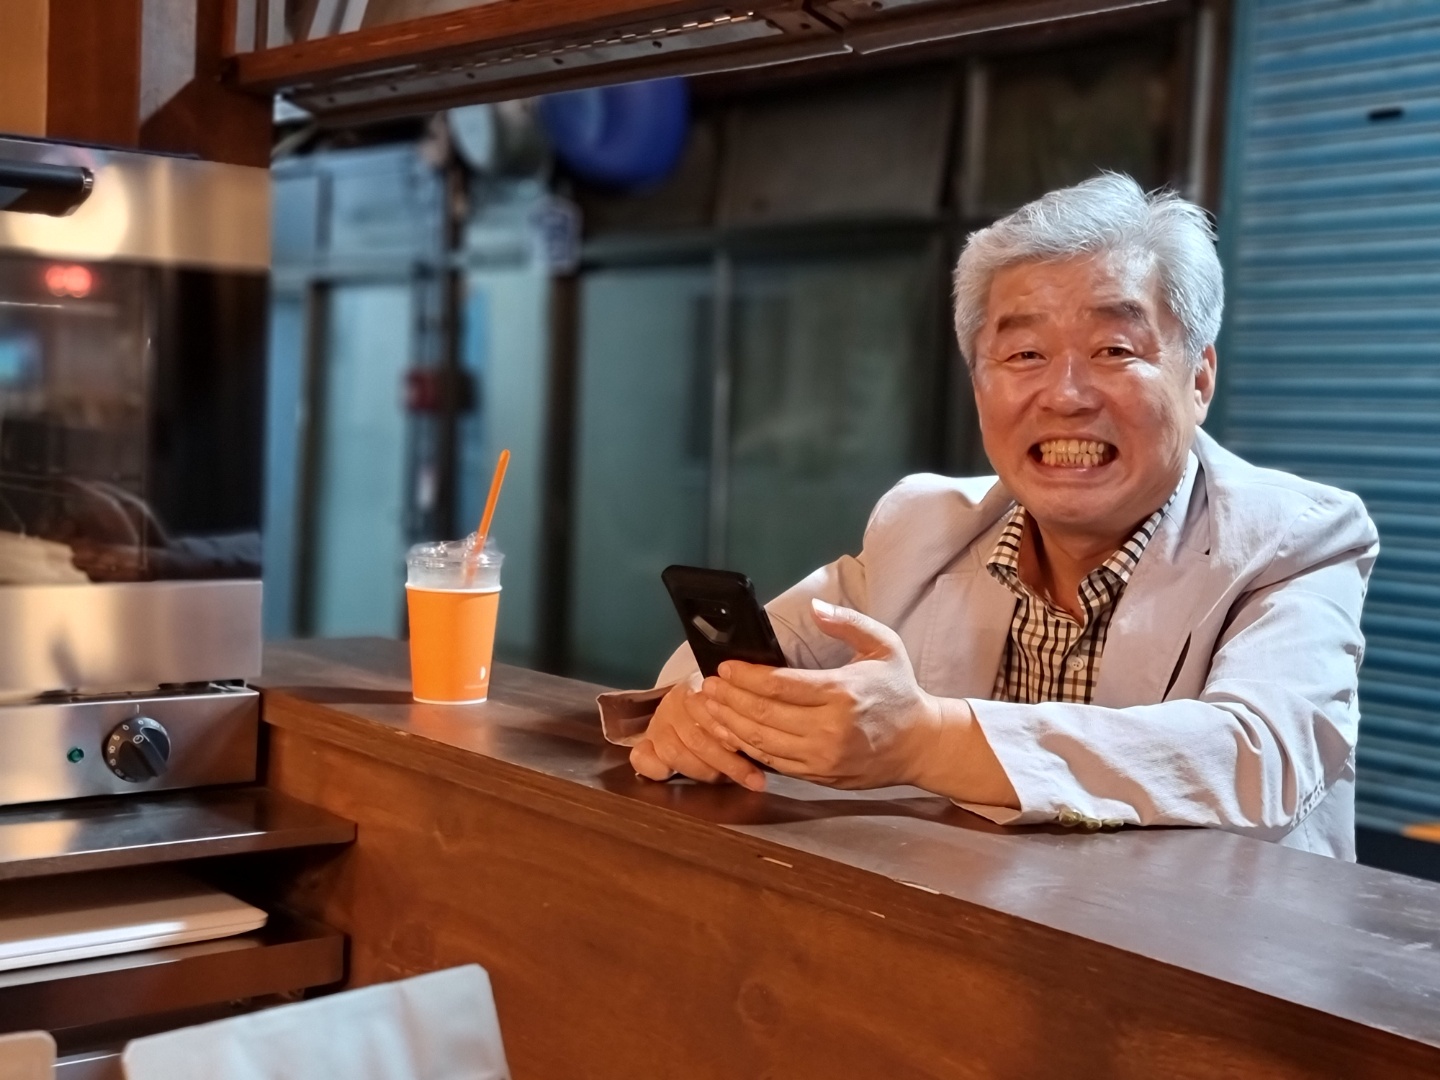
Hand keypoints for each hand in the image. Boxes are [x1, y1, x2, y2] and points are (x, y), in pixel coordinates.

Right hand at [630, 672, 765, 790]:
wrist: (687, 698)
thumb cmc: (718, 706)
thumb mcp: (732, 704)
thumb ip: (742, 716)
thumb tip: (765, 739)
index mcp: (698, 691)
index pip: (714, 716)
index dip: (735, 738)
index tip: (757, 754)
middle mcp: (674, 705)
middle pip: (698, 740)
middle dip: (728, 764)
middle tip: (753, 779)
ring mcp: (657, 724)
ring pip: (675, 753)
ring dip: (702, 771)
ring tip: (723, 779)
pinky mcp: (644, 742)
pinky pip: (643, 759)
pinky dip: (657, 770)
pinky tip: (671, 775)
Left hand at [699, 599, 941, 788]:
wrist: (921, 744)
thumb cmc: (899, 691)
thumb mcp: (884, 646)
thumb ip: (848, 622)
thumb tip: (815, 606)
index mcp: (842, 693)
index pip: (780, 686)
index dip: (746, 677)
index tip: (724, 668)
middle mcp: (829, 729)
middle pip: (764, 715)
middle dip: (730, 699)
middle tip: (707, 686)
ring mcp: (822, 757)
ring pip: (763, 742)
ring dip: (730, 724)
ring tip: (710, 707)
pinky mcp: (818, 775)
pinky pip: (773, 763)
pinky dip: (747, 747)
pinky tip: (731, 732)